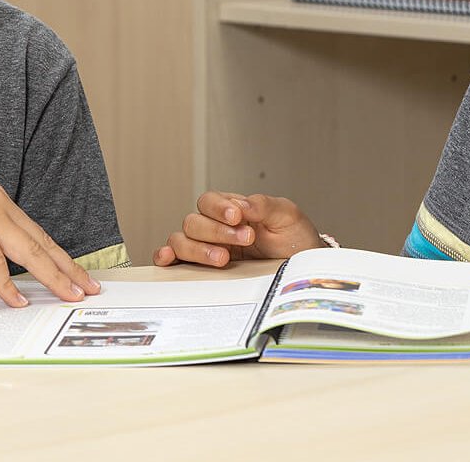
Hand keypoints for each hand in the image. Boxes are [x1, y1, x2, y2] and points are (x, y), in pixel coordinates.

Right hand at [0, 132, 99, 307]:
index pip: (34, 233)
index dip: (56, 254)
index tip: (72, 271)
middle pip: (42, 243)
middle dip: (68, 268)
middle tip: (88, 287)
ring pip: (30, 251)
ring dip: (53, 276)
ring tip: (71, 295)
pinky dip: (7, 283)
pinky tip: (18, 300)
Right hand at [153, 191, 322, 267]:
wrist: (303, 266)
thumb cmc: (294, 238)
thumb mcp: (287, 216)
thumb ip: (264, 206)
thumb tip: (242, 205)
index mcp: (230, 210)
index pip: (209, 201)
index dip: (219, 207)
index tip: (237, 217)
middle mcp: (214, 227)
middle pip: (194, 222)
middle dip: (217, 231)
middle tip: (245, 239)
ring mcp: (207, 247)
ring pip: (182, 240)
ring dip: (198, 249)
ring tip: (223, 258)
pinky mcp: (203, 268)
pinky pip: (175, 259)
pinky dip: (167, 257)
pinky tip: (169, 259)